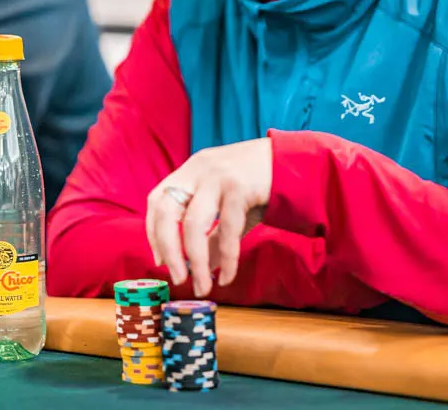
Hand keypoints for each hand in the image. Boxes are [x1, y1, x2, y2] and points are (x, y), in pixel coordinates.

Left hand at [146, 138, 272, 297]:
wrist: (294, 161)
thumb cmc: (259, 184)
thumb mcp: (229, 206)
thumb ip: (213, 233)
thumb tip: (202, 267)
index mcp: (191, 170)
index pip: (157, 200)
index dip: (153, 232)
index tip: (160, 261)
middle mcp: (199, 169)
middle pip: (167, 211)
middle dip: (169, 250)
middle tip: (177, 278)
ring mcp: (217, 176)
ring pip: (193, 225)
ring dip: (196, 262)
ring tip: (202, 287)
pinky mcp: (239, 186)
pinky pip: (227, 230)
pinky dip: (227, 259)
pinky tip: (228, 276)